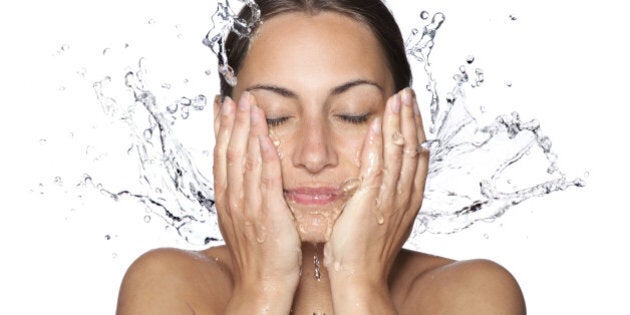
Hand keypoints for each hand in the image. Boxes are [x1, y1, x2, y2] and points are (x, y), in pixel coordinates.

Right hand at [213, 92, 300, 311]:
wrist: (262, 284)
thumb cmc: (258, 255)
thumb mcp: (243, 220)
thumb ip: (243, 195)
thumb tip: (244, 176)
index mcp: (227, 199)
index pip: (221, 156)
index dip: (220, 129)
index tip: (221, 107)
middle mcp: (233, 198)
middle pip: (230, 152)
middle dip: (233, 122)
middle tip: (236, 97)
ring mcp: (249, 205)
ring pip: (245, 160)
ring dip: (248, 131)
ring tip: (250, 106)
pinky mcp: (268, 212)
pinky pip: (267, 179)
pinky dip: (265, 157)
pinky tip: (266, 137)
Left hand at [324, 88, 427, 311]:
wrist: (359, 278)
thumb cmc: (364, 253)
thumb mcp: (383, 220)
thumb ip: (386, 198)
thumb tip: (384, 182)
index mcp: (408, 200)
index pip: (417, 157)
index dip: (416, 130)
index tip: (411, 110)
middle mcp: (405, 196)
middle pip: (413, 149)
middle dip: (411, 118)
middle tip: (408, 94)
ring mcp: (391, 198)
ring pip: (400, 152)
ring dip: (399, 122)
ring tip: (398, 98)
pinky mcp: (372, 201)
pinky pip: (378, 165)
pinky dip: (380, 142)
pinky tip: (379, 123)